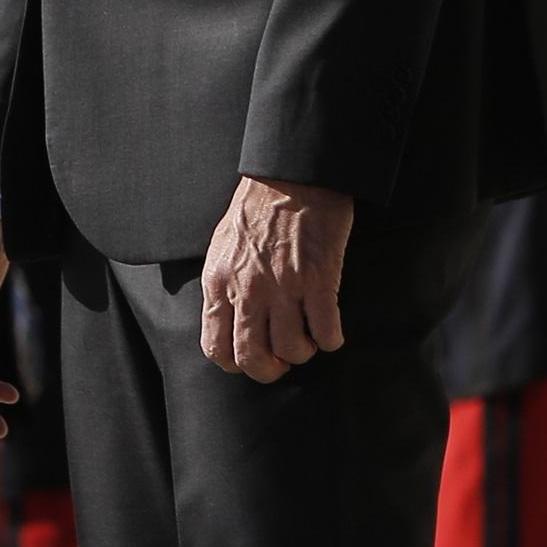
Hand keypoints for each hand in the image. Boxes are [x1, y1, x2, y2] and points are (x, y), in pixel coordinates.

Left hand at [200, 176, 353, 382]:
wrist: (293, 176)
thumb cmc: (259, 208)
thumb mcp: (223, 246)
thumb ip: (223, 285)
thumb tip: (228, 319)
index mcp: (219, 282)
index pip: (216, 347)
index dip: (236, 364)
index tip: (252, 359)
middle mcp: (247, 290)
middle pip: (252, 358)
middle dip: (269, 370)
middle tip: (282, 361)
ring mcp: (283, 287)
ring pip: (291, 349)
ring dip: (302, 352)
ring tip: (308, 339)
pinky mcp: (318, 280)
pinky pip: (325, 331)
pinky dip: (330, 339)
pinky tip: (330, 331)